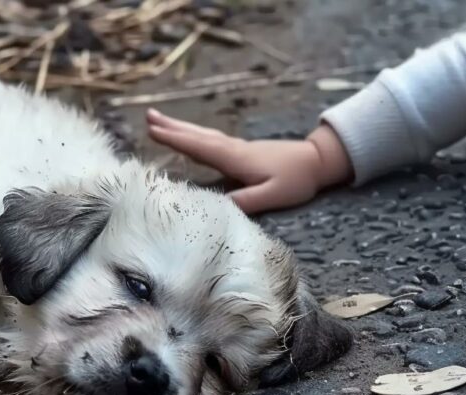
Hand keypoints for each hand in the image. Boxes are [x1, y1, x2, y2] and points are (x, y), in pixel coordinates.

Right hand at [146, 109, 352, 213]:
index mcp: (236, 158)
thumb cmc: (297, 179)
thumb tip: (217, 207)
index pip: (200, 147)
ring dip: (180, 128)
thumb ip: (247, 200)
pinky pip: (210, 141)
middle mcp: (233, 149)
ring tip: (159, 121)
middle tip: (147, 117)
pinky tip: (189, 138)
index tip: (153, 131)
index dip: (176, 139)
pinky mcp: (242, 151)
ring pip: (202, 135)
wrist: (317, 160)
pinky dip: (193, 136)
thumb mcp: (274, 195)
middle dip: (171, 127)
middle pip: (196, 136)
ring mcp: (237, 148)